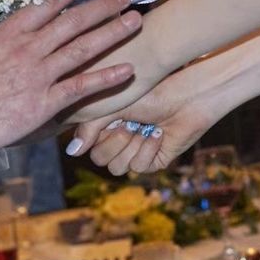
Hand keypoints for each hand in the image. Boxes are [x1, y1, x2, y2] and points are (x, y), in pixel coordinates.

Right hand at [0, 0, 140, 152]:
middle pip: (74, 20)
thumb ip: (11, 38)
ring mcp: (40, 73)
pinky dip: (106, 77)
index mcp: (13, 31)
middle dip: (102, 5)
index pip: (51, 1)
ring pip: (83, 47)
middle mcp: (30, 47)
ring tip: (134, 21)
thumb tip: (30, 26)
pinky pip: (81, 86)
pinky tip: (127, 69)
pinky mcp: (45, 102)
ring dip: (111, 33)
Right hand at [65, 65, 214, 174]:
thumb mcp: (115, 104)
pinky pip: (140, 167)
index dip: (96, 136)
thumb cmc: (153, 92)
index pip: (87, 144)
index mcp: (107, 123)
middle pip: (101, 159)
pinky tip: (159, 134)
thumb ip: (91, 126)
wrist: (188, 97)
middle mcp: (119, 139)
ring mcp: (136, 150)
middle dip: (116, 141)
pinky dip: (149, 149)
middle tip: (130, 124)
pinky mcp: (154, 161)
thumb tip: (71, 152)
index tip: (111, 119)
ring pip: (118, 168)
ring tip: (145, 128)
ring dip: (132, 146)